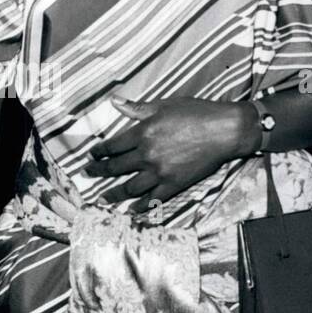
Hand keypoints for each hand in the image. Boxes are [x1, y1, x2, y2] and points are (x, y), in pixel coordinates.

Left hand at [84, 95, 259, 212]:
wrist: (224, 130)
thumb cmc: (195, 112)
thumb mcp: (163, 105)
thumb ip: (137, 108)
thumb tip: (114, 101)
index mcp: (142, 133)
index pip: (112, 147)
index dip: (98, 152)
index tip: (91, 156)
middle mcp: (147, 155)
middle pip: (115, 168)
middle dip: (98, 172)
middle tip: (87, 176)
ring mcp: (160, 172)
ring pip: (129, 188)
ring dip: (113, 194)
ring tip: (101, 198)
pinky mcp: (174, 185)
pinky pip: (152, 199)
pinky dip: (140, 207)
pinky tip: (130, 210)